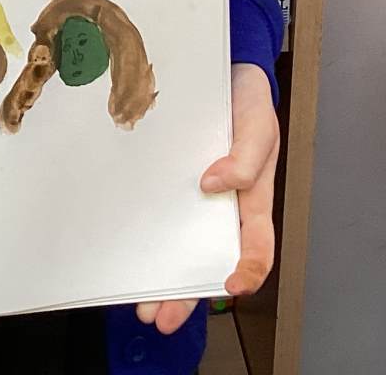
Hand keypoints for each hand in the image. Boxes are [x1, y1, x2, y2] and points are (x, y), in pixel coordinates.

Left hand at [136, 62, 279, 335]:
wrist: (222, 69)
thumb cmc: (248, 103)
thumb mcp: (259, 125)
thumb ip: (247, 157)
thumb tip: (217, 184)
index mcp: (252, 199)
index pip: (256, 245)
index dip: (247, 269)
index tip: (229, 285)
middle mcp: (221, 205)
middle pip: (206, 259)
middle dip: (186, 293)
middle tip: (160, 316)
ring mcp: (193, 196)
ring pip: (177, 245)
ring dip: (160, 277)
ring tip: (139, 304)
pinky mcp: (167, 181)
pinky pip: (155, 212)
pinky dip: (143, 237)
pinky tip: (126, 252)